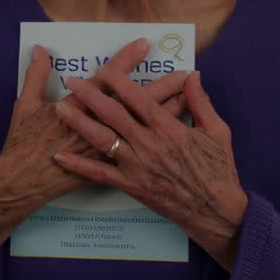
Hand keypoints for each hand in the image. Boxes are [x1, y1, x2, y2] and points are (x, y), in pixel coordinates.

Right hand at [0, 38, 188, 267]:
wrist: (22, 182)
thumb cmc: (22, 143)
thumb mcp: (24, 106)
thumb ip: (35, 76)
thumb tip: (41, 50)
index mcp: (77, 106)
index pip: (107, 79)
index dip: (126, 60)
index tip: (145, 44)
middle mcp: (96, 126)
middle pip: (134, 103)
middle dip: (160, 86)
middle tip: (182, 72)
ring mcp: (104, 149)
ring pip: (141, 127)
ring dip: (164, 111)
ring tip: (185, 99)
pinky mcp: (108, 168)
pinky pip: (141, 151)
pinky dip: (153, 141)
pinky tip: (169, 132)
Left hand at [53, 69, 247, 270]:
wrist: (216, 211)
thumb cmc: (219, 170)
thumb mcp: (218, 131)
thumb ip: (201, 102)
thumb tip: (192, 76)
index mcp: (170, 129)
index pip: (139, 99)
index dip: (119, 82)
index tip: (104, 68)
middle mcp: (150, 145)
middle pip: (114, 114)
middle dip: (91, 95)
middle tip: (72, 80)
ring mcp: (139, 166)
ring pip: (103, 140)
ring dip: (80, 122)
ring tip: (60, 108)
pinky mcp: (133, 186)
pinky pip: (102, 174)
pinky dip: (80, 166)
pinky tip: (61, 157)